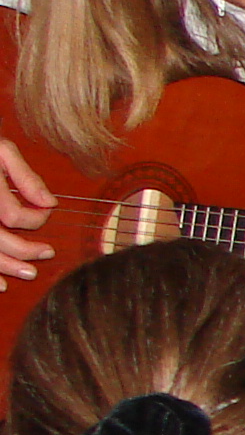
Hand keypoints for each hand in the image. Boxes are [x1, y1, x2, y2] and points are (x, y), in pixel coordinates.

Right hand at [0, 139, 56, 281]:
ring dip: (6, 267)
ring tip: (30, 272)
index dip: (36, 219)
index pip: (13, 215)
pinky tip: (0, 284)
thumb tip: (50, 204)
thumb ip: (26, 177)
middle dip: (25, 251)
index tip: (46, 211)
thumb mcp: (1, 150)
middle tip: (48, 253)